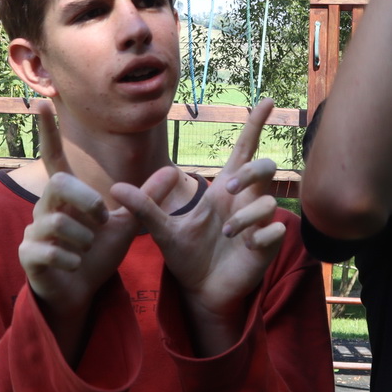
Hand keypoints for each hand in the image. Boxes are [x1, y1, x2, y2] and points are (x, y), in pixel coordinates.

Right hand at [18, 102, 137, 353]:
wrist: (81, 292)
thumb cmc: (98, 254)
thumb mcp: (128, 224)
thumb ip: (147, 198)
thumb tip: (173, 169)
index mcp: (67, 196)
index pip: (53, 157)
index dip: (47, 132)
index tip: (42, 102)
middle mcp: (45, 207)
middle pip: (60, 183)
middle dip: (87, 201)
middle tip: (102, 219)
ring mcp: (33, 230)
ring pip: (59, 222)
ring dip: (84, 239)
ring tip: (87, 249)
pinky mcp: (28, 254)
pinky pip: (51, 250)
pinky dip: (72, 259)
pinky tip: (75, 265)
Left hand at [112, 100, 286, 354]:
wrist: (201, 291)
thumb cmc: (186, 257)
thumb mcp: (162, 232)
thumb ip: (144, 209)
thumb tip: (115, 187)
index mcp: (223, 190)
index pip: (244, 150)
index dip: (255, 125)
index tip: (268, 100)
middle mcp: (245, 200)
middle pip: (266, 166)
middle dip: (252, 171)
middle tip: (228, 187)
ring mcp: (259, 222)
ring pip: (268, 202)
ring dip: (245, 216)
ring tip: (226, 234)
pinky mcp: (268, 244)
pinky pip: (276, 229)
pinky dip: (261, 236)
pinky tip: (247, 247)